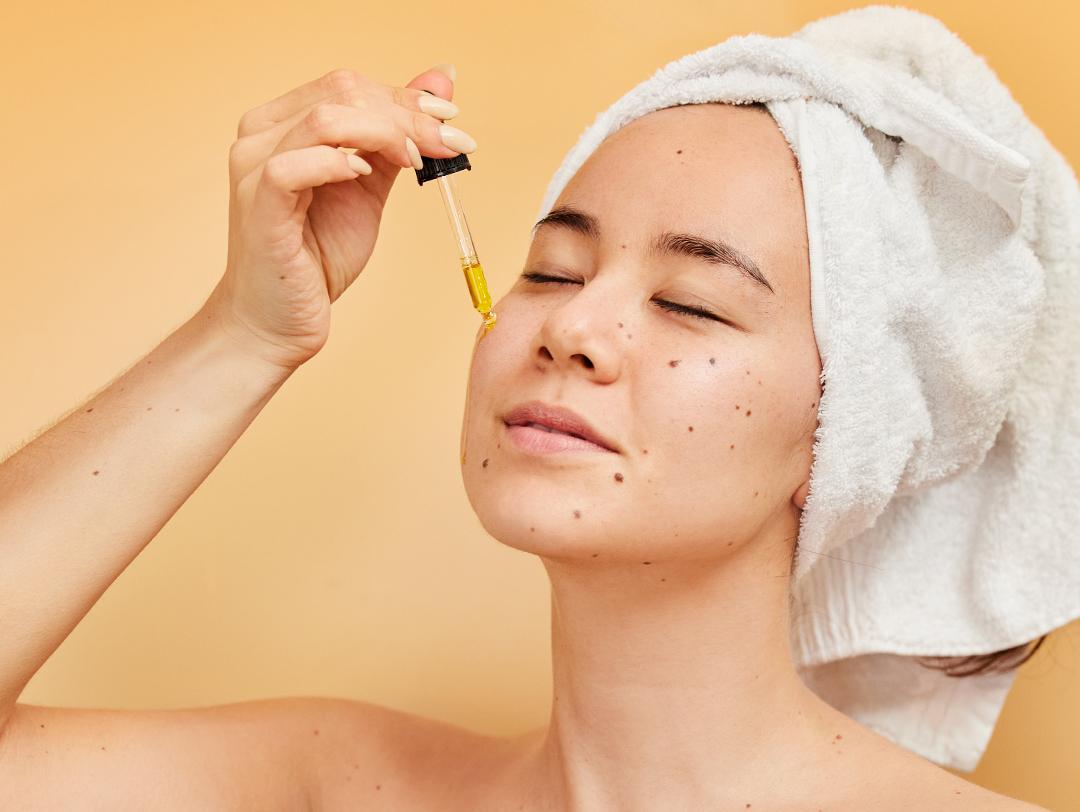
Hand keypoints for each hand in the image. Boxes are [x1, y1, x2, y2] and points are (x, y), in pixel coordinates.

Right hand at [203, 65, 472, 371]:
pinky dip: (337, 163)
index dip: (406, 98)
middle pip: (342, 93)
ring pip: (324, 120)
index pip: (348, 85)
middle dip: (407, 115)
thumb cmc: (317, 257)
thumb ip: (398, 139)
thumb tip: (442, 82)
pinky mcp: (260, 207)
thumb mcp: (368, 190)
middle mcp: (261, 135)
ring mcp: (254, 168)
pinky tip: (366, 177)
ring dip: (385, 135)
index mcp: (283, 123)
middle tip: (451, 143)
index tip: (453, 120)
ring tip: (417, 163)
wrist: (277, 322)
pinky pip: (293, 167)